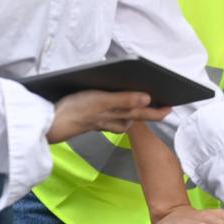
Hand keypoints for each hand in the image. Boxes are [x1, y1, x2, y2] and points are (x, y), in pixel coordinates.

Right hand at [45, 90, 171, 142]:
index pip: (145, 113)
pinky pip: (112, 116)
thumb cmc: (77, 110)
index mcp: (120, 115)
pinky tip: (118, 105)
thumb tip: (149, 99)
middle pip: (137, 115)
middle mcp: (115, 119)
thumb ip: (125, 100)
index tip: (172, 106)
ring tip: (146, 103)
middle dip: (150, 111)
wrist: (50, 123)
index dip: (159, 111)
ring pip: (125, 117)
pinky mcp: (94, 118)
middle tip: (165, 106)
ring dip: (135, 111)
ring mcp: (104, 120)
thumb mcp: (103, 101)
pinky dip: (118, 110)